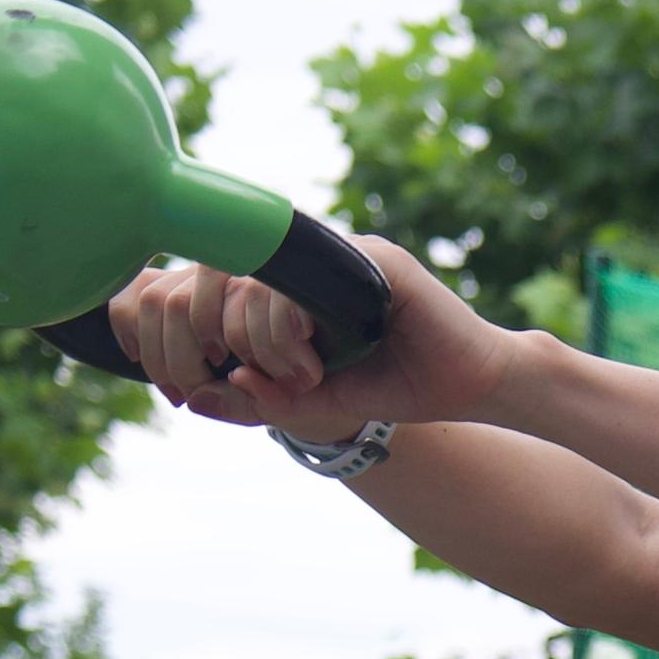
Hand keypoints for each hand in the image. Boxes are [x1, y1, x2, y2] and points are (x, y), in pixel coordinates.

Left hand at [109, 237, 514, 435]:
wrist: (466, 385)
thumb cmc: (394, 385)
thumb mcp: (310, 403)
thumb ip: (256, 399)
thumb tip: (195, 397)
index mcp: (283, 286)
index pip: (204, 287)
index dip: (192, 337)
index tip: (220, 382)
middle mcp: (303, 262)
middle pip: (218, 282)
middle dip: (231, 344)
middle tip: (276, 382)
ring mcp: (336, 255)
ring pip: (255, 280)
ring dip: (265, 341)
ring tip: (307, 375)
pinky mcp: (372, 258)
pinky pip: (306, 275)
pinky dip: (294, 325)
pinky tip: (320, 360)